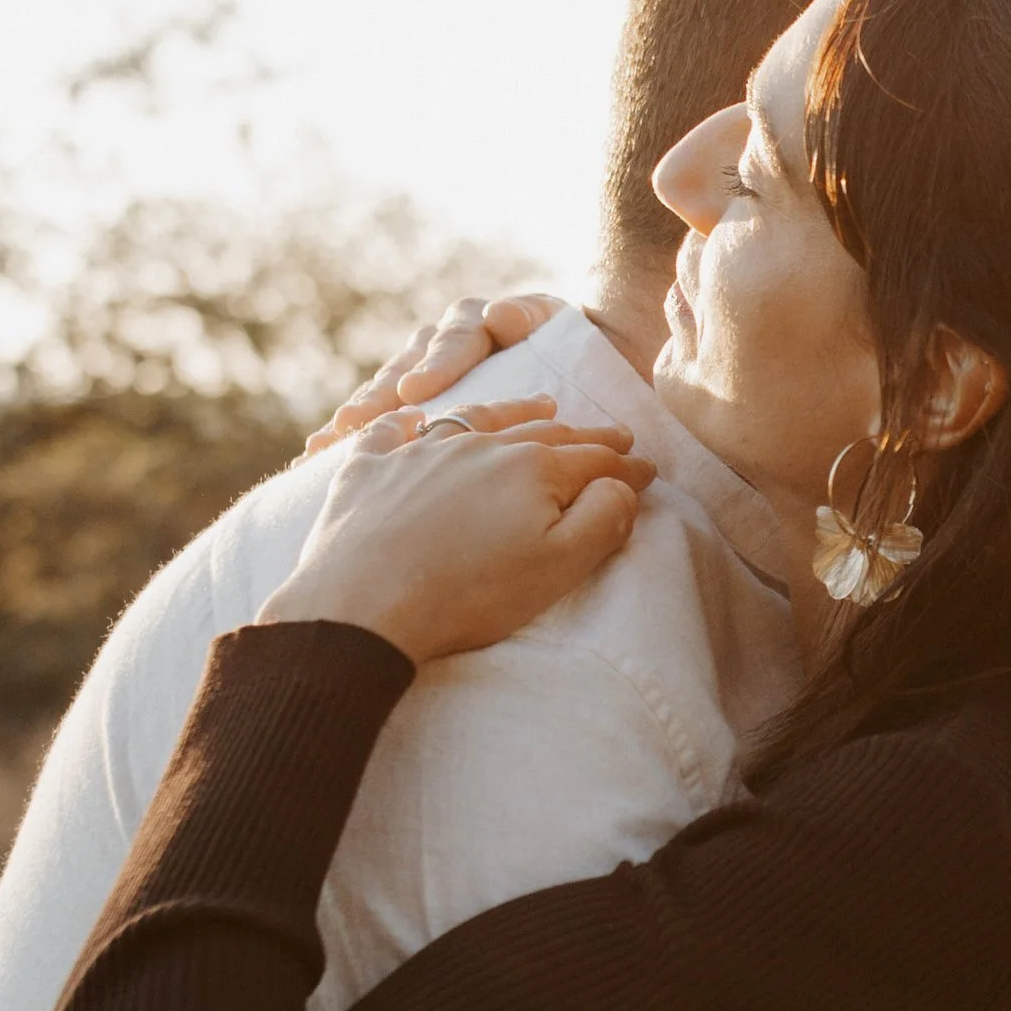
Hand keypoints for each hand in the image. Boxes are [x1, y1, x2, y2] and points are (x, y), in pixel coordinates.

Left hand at [258, 396, 653, 664]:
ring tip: (541, 405)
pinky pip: (390, 431)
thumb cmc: (468, 595)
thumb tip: (621, 486)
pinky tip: (410, 418)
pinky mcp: (369, 469)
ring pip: (477, 417)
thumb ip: (603, 520)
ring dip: (515, 410)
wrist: (363, 605)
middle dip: (585, 435)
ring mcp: (420, 452)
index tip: (648, 471)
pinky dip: (406, 421)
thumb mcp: (557, 567)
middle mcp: (480, 446)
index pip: (593, 462)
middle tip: (615, 435)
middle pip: (544, 434)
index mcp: (532, 469)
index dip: (625, 468)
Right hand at [305, 292, 568, 452]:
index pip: (455, 341)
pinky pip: (377, 427)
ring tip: (325, 445)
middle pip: (405, 368)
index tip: (415, 390)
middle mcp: (444, 344)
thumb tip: (499, 316)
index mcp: (480, 322)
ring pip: (385, 397)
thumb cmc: (579, 359)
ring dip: (358, 422)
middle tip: (356, 422)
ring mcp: (422, 376)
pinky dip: (348, 443)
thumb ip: (530, 321)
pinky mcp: (410, 411)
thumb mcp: (559, 332)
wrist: (586, 373)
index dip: (434, 365)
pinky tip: (313, 461)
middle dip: (379, 398)